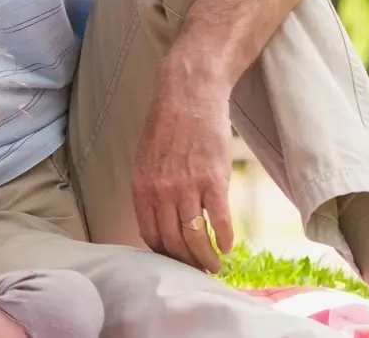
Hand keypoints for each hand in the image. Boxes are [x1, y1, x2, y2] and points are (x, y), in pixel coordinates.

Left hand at [132, 73, 233, 271]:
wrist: (189, 96)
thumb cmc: (167, 127)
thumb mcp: (145, 160)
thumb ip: (150, 190)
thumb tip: (157, 220)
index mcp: (141, 187)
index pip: (150, 234)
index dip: (164, 254)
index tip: (175, 262)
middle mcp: (161, 192)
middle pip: (172, 241)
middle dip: (186, 262)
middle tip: (198, 271)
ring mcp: (187, 187)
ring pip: (195, 237)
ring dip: (206, 257)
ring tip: (214, 266)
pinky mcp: (214, 181)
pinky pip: (219, 220)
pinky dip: (224, 238)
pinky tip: (228, 246)